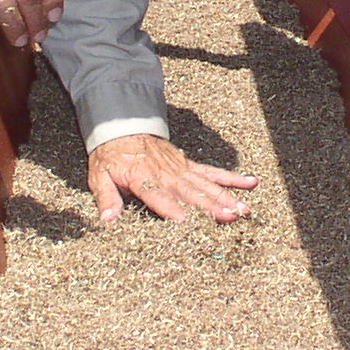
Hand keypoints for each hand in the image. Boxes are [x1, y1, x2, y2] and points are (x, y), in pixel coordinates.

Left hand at [88, 133, 257, 223]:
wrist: (122, 128)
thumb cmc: (111, 156)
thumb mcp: (99, 176)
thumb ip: (106, 197)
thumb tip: (107, 219)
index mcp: (143, 178)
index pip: (159, 196)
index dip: (172, 209)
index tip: (187, 222)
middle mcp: (167, 175)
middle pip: (191, 193)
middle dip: (211, 206)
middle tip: (230, 217)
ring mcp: (181, 170)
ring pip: (207, 186)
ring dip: (226, 198)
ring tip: (243, 210)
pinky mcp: (189, 165)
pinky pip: (212, 172)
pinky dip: (232, 178)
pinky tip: (250, 183)